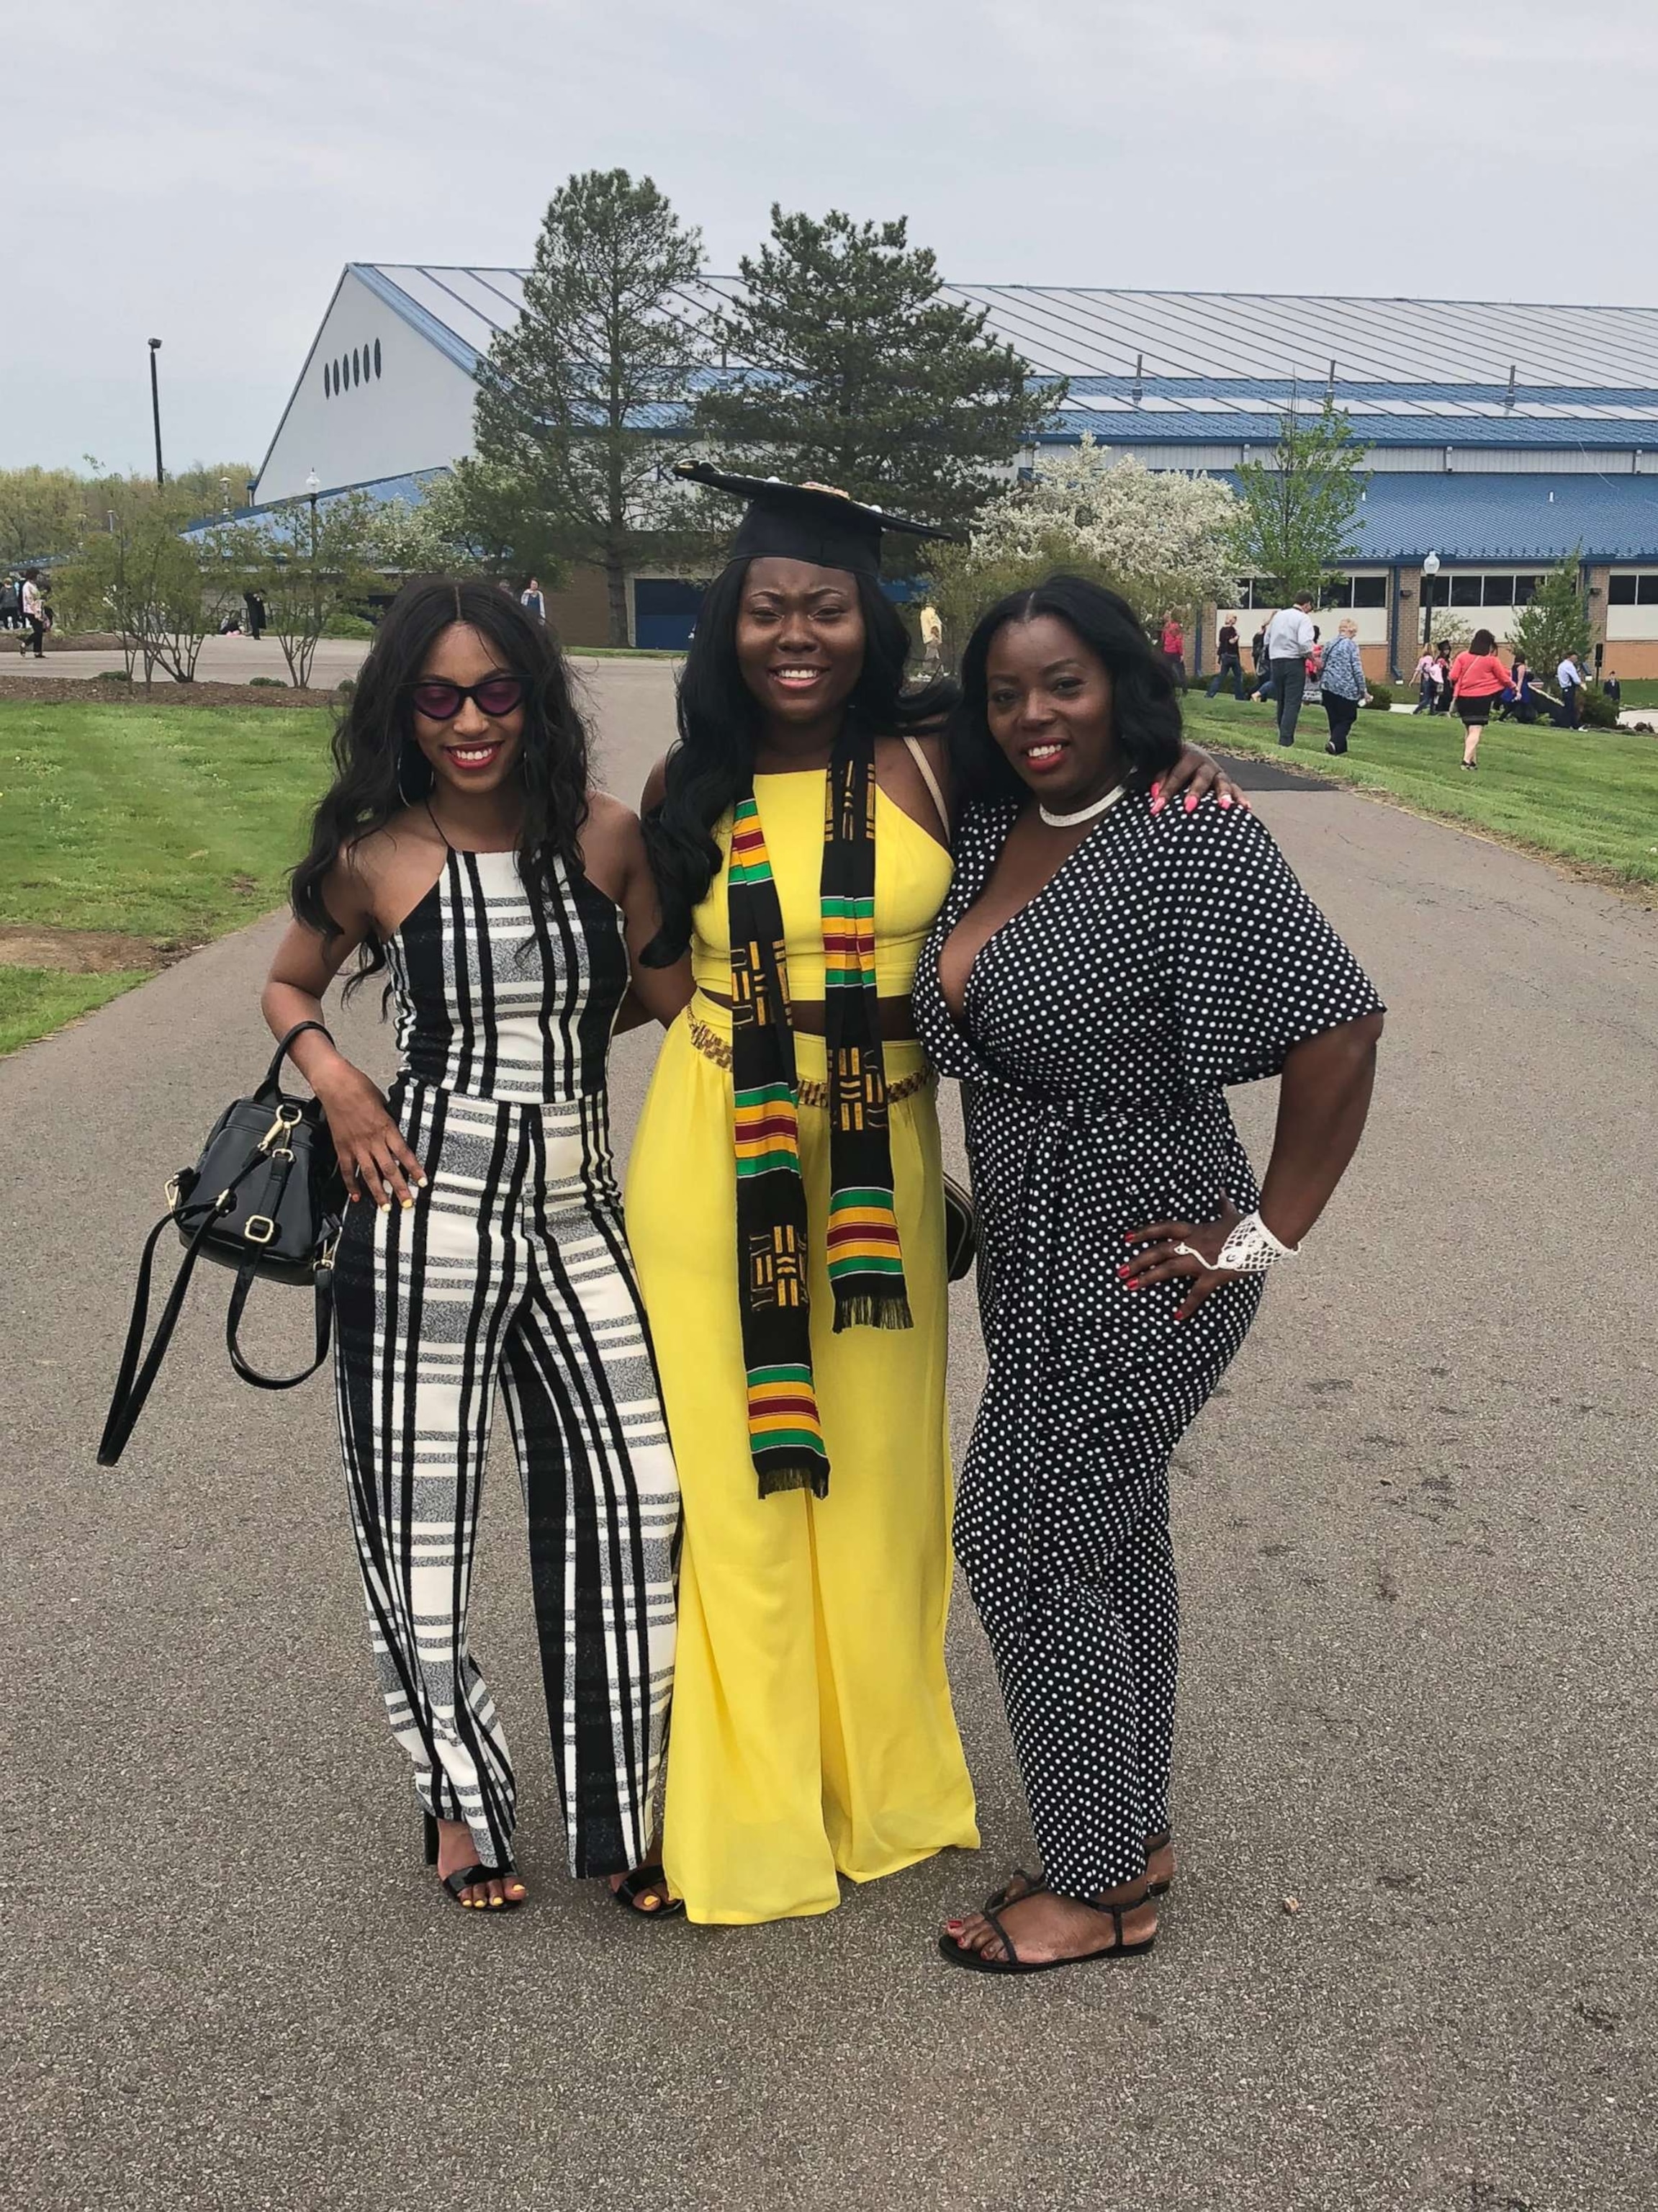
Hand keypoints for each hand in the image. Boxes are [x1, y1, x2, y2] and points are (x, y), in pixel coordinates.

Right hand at [312, 1059, 425, 1208]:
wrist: (336, 1084)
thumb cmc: (360, 1087)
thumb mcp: (383, 1102)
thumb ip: (389, 1120)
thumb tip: (393, 1130)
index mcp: (386, 1127)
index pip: (404, 1153)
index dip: (414, 1169)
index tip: (422, 1182)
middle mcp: (373, 1140)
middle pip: (389, 1169)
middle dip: (399, 1188)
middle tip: (407, 1203)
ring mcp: (356, 1145)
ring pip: (369, 1174)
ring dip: (378, 1192)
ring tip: (385, 1208)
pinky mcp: (341, 1147)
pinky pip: (347, 1170)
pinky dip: (351, 1185)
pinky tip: (356, 1197)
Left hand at [1119, 1195, 1241, 1321]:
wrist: (1262, 1236)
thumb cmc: (1246, 1225)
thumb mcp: (1230, 1213)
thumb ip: (1221, 1204)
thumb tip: (1221, 1191)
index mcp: (1195, 1230)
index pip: (1163, 1228)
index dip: (1144, 1232)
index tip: (1126, 1238)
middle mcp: (1193, 1244)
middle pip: (1159, 1250)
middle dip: (1138, 1260)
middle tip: (1120, 1271)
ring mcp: (1202, 1260)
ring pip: (1169, 1268)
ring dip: (1149, 1277)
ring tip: (1131, 1286)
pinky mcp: (1214, 1275)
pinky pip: (1197, 1292)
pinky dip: (1187, 1305)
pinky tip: (1177, 1316)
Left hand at [1150, 744, 1246, 818]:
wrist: (1187, 754)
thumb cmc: (1172, 763)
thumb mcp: (1162, 766)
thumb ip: (1158, 778)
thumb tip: (1154, 794)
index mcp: (1186, 754)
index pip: (1175, 774)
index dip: (1165, 791)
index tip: (1156, 808)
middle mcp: (1204, 762)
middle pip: (1201, 777)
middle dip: (1195, 792)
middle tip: (1189, 807)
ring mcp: (1217, 772)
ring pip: (1222, 782)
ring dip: (1224, 794)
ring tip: (1224, 807)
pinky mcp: (1226, 781)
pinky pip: (1236, 789)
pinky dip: (1241, 798)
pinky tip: (1246, 808)